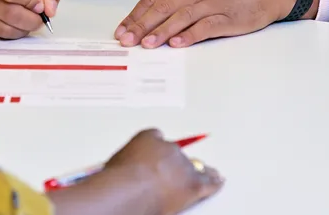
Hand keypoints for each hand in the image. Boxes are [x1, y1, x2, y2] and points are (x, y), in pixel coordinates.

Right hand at [0, 0, 62, 39]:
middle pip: (9, 13)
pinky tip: (12, 25)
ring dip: (21, 30)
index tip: (40, 6)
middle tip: (38, 20)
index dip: (30, 2)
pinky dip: (9, 34)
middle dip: (30, 21)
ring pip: (2, 29)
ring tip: (27, 23)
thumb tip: (49, 11)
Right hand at [47, 129, 222, 214]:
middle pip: (176, 152)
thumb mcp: (109, 165)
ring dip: (199, 169)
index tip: (156, 160)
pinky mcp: (192, 184)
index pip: (157, 138)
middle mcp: (167, 147)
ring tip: (206, 172)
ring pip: (194, 165)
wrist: (128, 192)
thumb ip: (118, 162)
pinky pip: (208, 181)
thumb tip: (112, 173)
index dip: (157, 152)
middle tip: (172, 173)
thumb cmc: (115, 181)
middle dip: (176, 162)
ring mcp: (180, 166)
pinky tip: (218, 180)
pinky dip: (214, 181)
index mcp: (148, 137)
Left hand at [115, 0, 306, 48]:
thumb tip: (145, 21)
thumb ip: (174, 1)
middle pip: (163, 7)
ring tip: (147, 44)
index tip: (121, 31)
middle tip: (127, 41)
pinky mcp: (227, 17)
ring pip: (181, 16)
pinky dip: (190, 35)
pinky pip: (205, 26)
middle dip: (142, 25)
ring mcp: (212, 2)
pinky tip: (177, 44)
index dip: (135, 16)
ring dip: (162, 31)